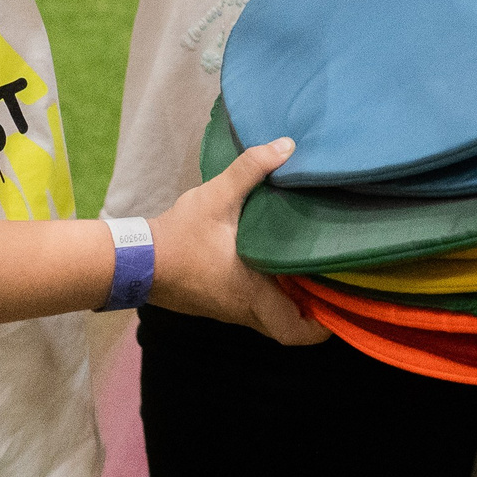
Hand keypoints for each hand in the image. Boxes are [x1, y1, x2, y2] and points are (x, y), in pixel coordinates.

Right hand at [149, 136, 327, 344]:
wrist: (134, 259)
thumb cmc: (179, 235)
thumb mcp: (217, 196)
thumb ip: (252, 169)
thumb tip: (287, 146)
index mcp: (251, 293)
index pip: (294, 331)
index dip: (321, 328)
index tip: (341, 305)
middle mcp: (243, 310)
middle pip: (286, 329)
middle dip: (311, 312)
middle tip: (330, 282)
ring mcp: (227, 311)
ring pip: (269, 318)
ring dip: (290, 301)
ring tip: (310, 270)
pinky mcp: (216, 304)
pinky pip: (252, 309)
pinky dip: (270, 295)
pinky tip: (275, 265)